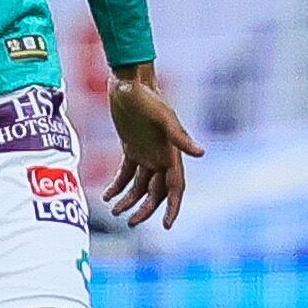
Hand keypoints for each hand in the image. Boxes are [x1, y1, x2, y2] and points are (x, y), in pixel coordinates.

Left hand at [103, 64, 202, 227]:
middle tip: (130, 222)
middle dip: (145, 209)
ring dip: (129, 201)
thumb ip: (180, 137)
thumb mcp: (164, 118)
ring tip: (115, 211)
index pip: (176, 187)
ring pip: (140, 186)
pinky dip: (117, 186)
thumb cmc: (148, 97)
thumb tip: (201, 153)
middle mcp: (161, 156)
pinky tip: (107, 196)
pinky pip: (125, 174)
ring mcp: (146, 153)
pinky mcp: (131, 148)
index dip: (173, 207)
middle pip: (156, 192)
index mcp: (171, 153)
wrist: (129, 82)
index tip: (167, 226)